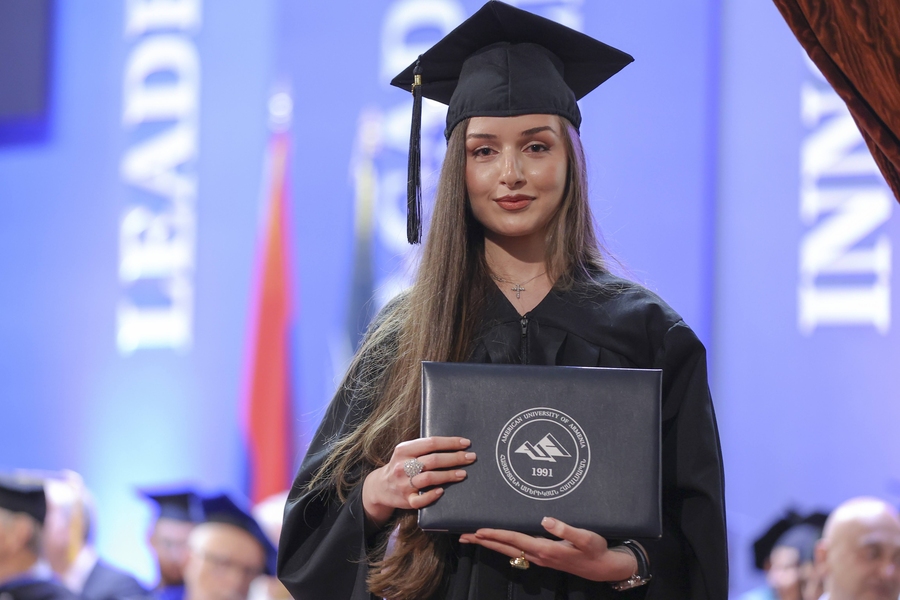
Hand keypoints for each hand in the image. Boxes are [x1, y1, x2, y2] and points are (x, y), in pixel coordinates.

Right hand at [362, 436, 475, 526]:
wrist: (381, 487)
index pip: (431, 443)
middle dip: (455, 458)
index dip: (450, 442)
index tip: (466, 443)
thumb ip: (424, 448)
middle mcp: (403, 465)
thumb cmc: (401, 466)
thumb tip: (454, 444)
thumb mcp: (406, 452)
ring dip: (448, 475)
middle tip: (471, 457)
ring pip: (429, 478)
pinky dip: (432, 495)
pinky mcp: (406, 500)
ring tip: (463, 474)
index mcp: (404, 450)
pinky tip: (442, 491)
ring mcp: (404, 484)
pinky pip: (420, 499)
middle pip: (433, 460)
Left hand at [458, 517, 636, 581]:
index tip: (479, 531)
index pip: (515, 540)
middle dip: (484, 542)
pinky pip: (516, 551)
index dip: (496, 535)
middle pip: (505, 548)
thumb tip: (545, 520)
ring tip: (473, 539)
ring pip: (509, 551)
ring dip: (490, 545)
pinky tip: (497, 543)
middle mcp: (538, 555)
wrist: (603, 567)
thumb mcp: (586, 538)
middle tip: (463, 536)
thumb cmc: (595, 550)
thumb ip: (566, 529)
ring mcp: (539, 558)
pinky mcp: (543, 557)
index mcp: (545, 548)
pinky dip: (502, 546)